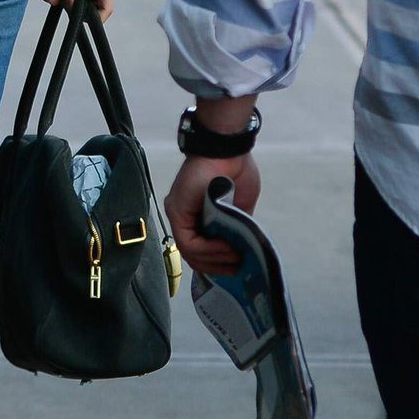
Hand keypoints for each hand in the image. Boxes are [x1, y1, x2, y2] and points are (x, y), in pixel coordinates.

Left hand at [166, 151, 261, 274]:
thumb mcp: (241, 206)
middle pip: (194, 255)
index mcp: (196, 214)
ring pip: (190, 252)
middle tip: (237, 269)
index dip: (218, 262)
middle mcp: (183, 216)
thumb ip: (236, 226)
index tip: (237, 268)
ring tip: (235, 258)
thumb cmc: (235, 170)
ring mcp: (177, 213)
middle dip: (218, 266)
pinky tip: (226, 248)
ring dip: (215, 260)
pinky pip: (189, 242)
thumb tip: (242, 249)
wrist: (227, 149)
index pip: (200, 249)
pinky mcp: (177, 211)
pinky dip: (209, 250)